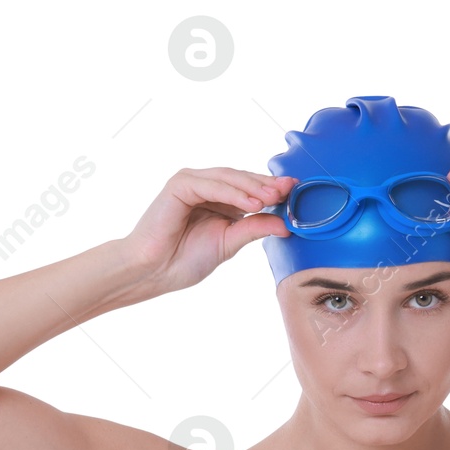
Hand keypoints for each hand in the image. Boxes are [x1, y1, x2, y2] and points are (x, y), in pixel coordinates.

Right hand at [119, 167, 294, 294]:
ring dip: (253, 187)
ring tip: (274, 197)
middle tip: (291, 189)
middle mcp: (205, 187)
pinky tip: (252, 203)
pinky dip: (233, 193)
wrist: (154, 271)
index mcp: (217, 199)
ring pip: (229, 178)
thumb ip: (254, 229)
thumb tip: (285, 225)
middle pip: (241, 179)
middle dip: (267, 184)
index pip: (248, 189)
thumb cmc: (184, 259)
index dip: (271, 190)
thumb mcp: (229, 242)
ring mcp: (191, 182)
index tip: (295, 193)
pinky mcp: (179, 185)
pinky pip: (212, 185)